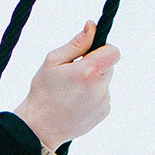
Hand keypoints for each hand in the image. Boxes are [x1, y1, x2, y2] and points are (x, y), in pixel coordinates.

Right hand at [13, 23, 118, 153]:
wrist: (40, 127)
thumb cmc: (43, 92)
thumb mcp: (52, 61)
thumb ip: (76, 43)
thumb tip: (92, 27)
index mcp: (88, 72)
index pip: (113, 52)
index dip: (103, 49)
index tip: (90, 54)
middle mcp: (100, 88)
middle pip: (108, 66)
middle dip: (94, 66)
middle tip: (73, 75)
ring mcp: (103, 102)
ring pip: (104, 82)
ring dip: (93, 82)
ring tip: (71, 91)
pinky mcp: (104, 113)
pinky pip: (103, 96)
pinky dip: (92, 96)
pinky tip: (75, 102)